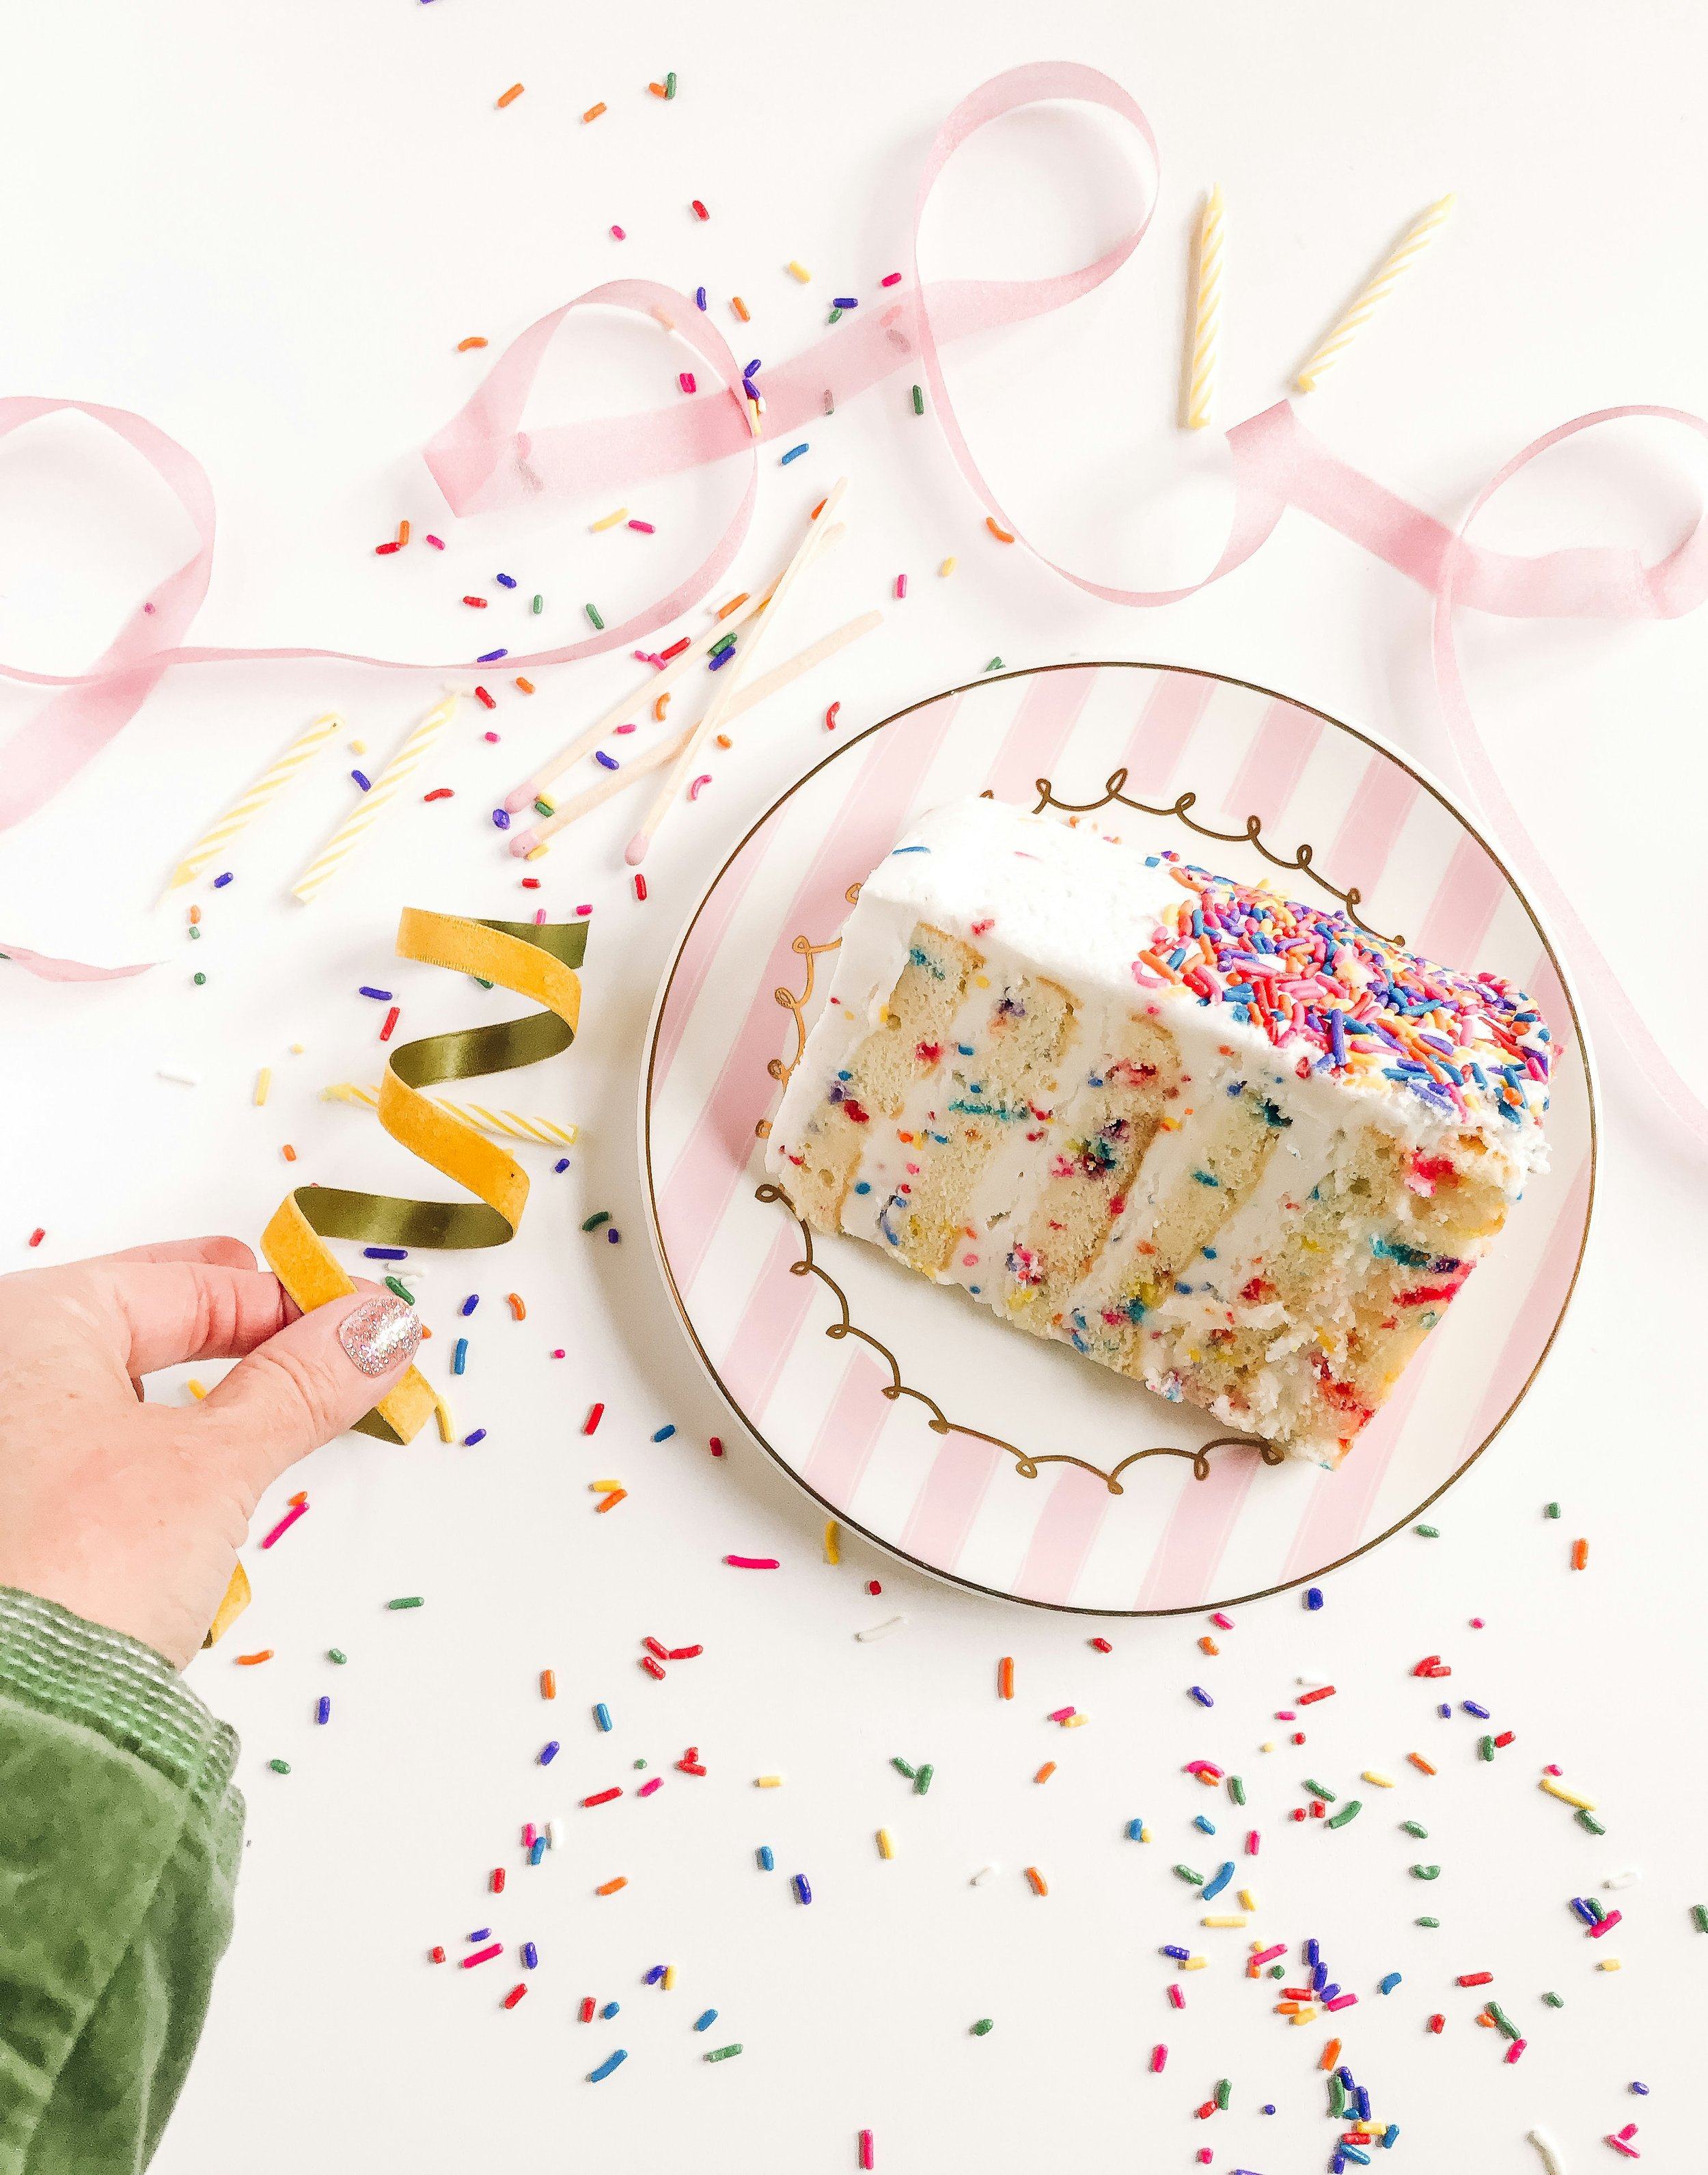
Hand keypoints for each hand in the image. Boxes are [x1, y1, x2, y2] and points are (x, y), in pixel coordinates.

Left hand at [0, 1236, 420, 1667]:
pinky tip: (188, 1483)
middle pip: (138, 1326)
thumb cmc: (72, 1571)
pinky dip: (145, 1456)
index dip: (286, 1300)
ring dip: (189, 1401)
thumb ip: (302, 1385)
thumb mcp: (215, 1464)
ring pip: (108, 1393)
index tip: (358, 1317)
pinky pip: (82, 1455)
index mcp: (27, 1323)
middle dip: (233, 1334)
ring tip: (267, 1412)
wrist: (3, 1718)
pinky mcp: (5, 1519)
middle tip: (316, 1338)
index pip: (186, 1284)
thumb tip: (375, 1327)